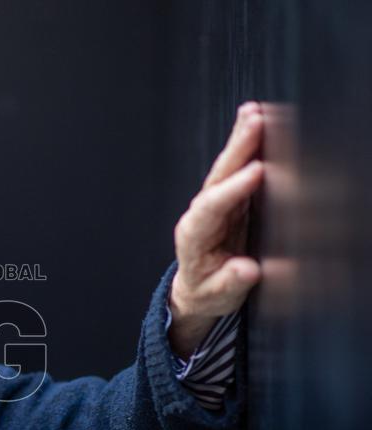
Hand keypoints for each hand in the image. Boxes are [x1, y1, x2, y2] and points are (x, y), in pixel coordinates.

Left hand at [168, 101, 263, 359]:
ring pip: (226, 168)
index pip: (211, 208)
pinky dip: (245, 146)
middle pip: (217, 178)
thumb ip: (229, 282)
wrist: (198, 290)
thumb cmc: (206, 291)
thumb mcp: (216, 295)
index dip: (234, 190)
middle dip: (237, 150)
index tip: (256, 172)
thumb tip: (245, 269)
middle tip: (255, 122)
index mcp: (193, 237)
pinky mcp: (227, 200)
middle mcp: (200, 214)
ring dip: (240, 140)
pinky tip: (254, 123)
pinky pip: (235, 170)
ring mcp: (213, 204)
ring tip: (254, 113)